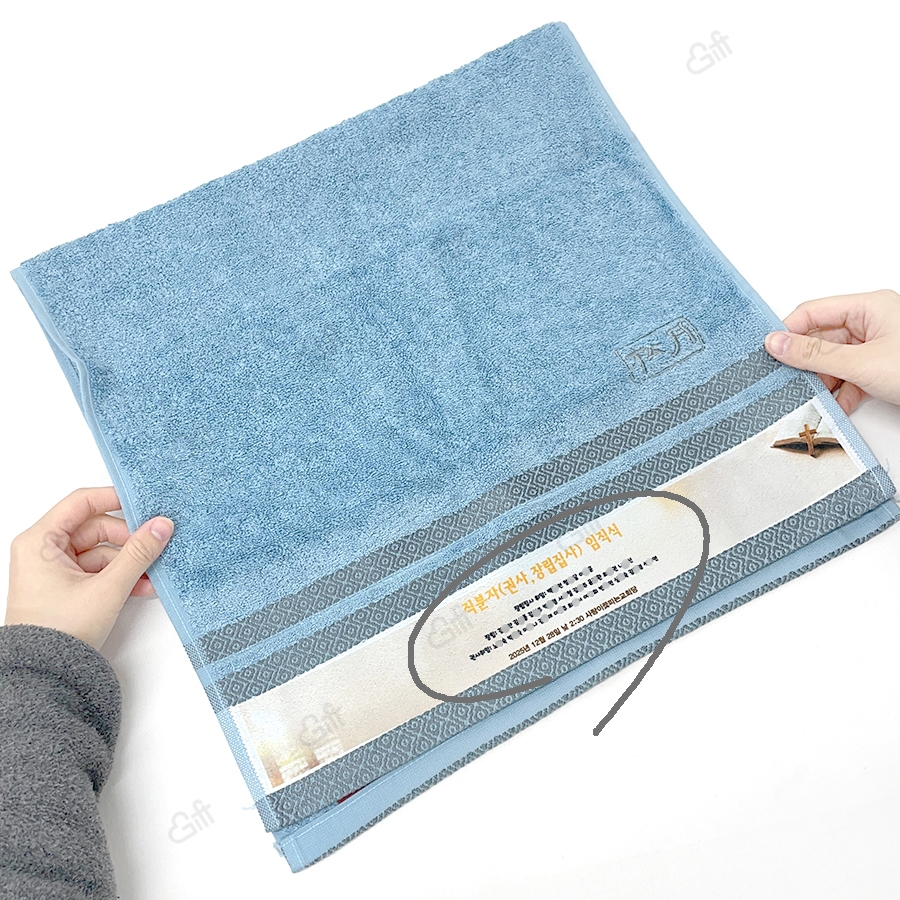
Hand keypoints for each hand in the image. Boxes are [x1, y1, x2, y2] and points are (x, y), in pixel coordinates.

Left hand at [4, 487, 173, 651]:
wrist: (44, 675)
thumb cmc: (58, 631)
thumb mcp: (107, 587)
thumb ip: (138, 553)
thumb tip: (160, 526)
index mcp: (40, 542)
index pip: (81, 503)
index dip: (114, 499)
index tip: (143, 504)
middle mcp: (43, 551)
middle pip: (96, 528)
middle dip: (128, 540)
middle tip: (154, 545)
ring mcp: (54, 570)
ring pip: (101, 551)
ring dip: (128, 562)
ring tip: (151, 574)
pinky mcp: (65, 587)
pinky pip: (98, 570)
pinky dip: (120, 576)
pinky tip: (141, 586)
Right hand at [764, 288, 899, 414]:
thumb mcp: (861, 363)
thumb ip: (815, 354)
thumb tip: (777, 343)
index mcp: (869, 307)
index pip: (813, 312)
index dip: (788, 332)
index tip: (769, 353)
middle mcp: (872, 323)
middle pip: (822, 338)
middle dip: (805, 363)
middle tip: (783, 381)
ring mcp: (878, 347)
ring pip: (834, 361)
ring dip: (821, 382)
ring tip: (808, 398)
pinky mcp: (882, 369)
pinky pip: (850, 377)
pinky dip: (839, 392)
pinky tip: (832, 406)